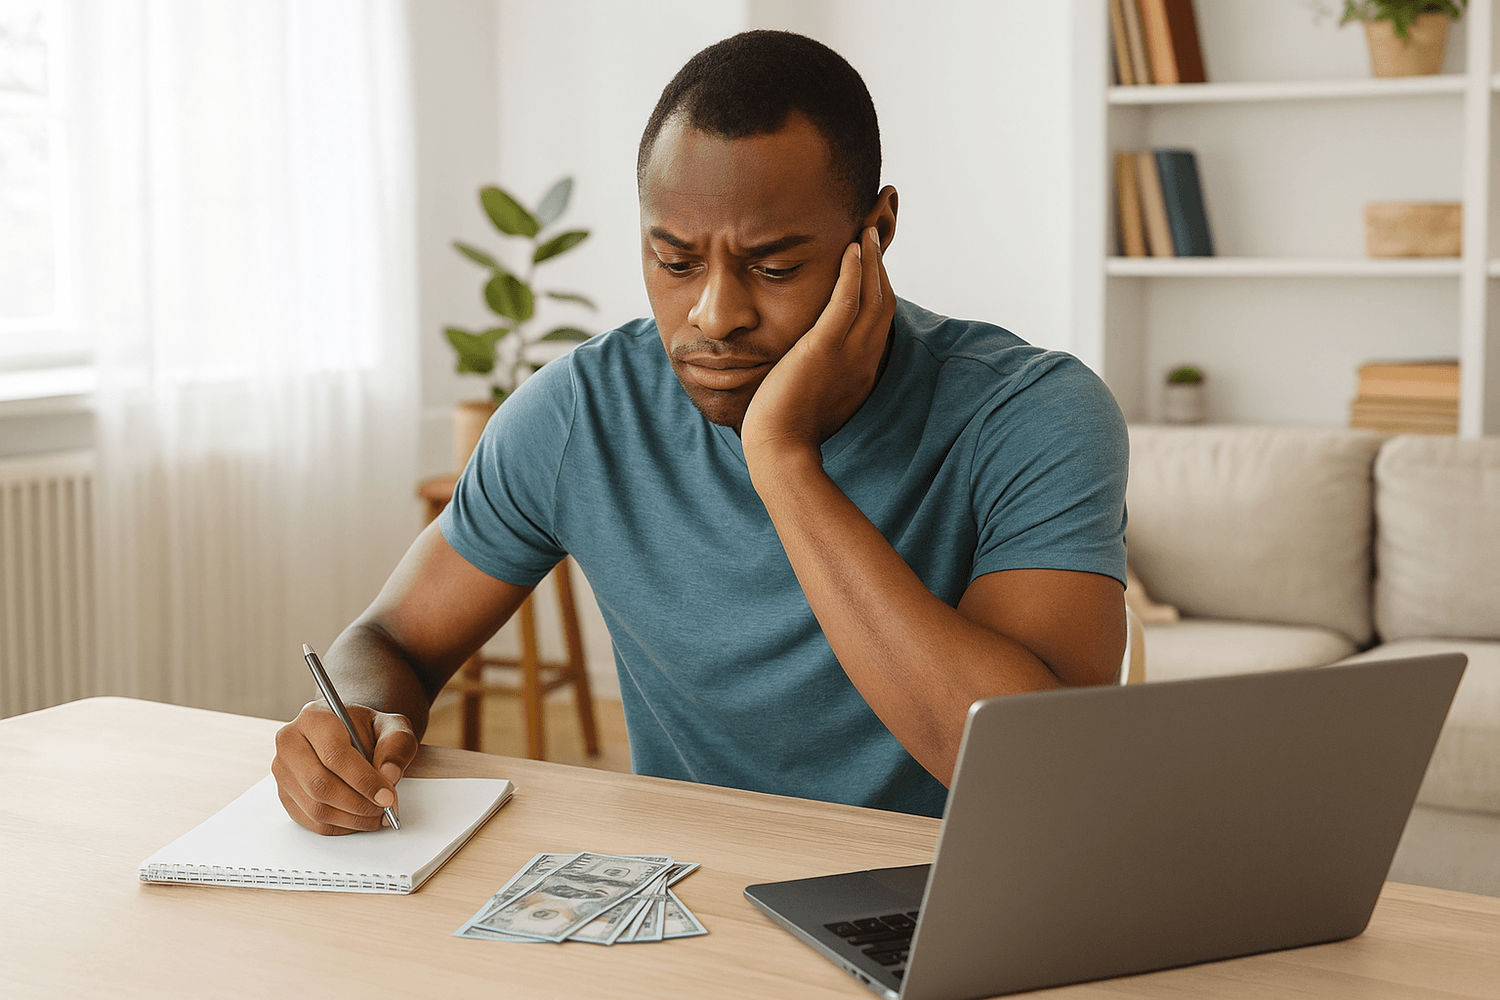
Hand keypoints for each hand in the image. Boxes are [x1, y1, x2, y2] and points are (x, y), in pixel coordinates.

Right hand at [272, 701, 417, 834]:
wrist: (350, 733)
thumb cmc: (369, 729)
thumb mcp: (393, 726)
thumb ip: (396, 746)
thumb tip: (389, 775)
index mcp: (314, 718)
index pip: (334, 755)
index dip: (363, 780)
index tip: (387, 796)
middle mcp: (290, 743)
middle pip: (320, 785)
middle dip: (359, 804)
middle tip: (385, 808)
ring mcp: (284, 772)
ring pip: (315, 808)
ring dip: (352, 819)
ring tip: (378, 814)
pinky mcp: (286, 795)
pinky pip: (312, 821)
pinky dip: (341, 826)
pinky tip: (361, 818)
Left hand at [741, 225, 895, 465]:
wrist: (779, 451)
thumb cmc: (787, 429)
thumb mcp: (815, 396)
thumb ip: (820, 374)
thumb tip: (809, 364)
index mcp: (863, 369)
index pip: (879, 318)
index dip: (879, 285)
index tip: (872, 260)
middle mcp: (864, 358)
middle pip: (884, 299)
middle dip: (882, 263)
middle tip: (877, 229)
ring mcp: (848, 353)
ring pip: (872, 294)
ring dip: (871, 258)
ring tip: (866, 228)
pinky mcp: (824, 349)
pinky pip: (847, 302)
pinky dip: (854, 272)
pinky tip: (851, 248)